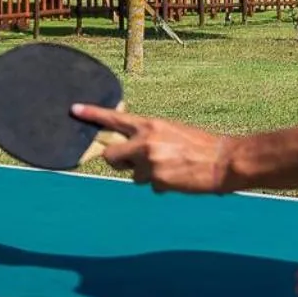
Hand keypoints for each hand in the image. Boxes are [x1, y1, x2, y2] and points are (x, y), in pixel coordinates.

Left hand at [72, 104, 233, 193]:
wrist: (223, 160)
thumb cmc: (199, 145)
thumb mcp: (171, 131)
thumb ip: (149, 136)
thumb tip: (131, 149)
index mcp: (150, 124)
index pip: (114, 118)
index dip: (92, 114)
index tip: (74, 109)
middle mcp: (145, 141)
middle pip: (111, 156)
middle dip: (119, 162)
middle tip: (136, 162)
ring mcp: (150, 161)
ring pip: (134, 175)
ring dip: (147, 175)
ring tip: (171, 168)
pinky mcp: (157, 179)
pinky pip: (151, 186)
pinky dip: (162, 185)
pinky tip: (178, 178)